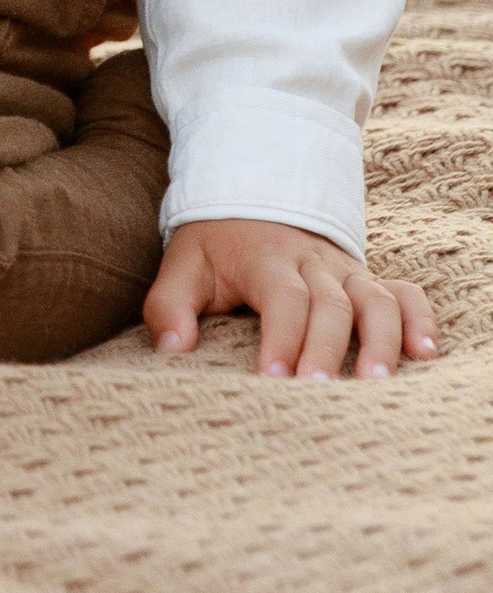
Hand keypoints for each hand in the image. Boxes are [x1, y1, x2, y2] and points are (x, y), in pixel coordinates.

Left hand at [146, 220, 437, 378]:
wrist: (252, 200)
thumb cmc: (216, 247)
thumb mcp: (182, 265)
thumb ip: (169, 306)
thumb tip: (170, 350)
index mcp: (265, 257)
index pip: (281, 295)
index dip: (281, 336)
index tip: (275, 378)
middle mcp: (313, 262)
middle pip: (330, 303)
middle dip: (326, 348)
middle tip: (320, 392)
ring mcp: (346, 271)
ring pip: (375, 299)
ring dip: (381, 339)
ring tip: (375, 383)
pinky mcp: (367, 281)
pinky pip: (404, 293)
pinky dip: (419, 319)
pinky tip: (424, 354)